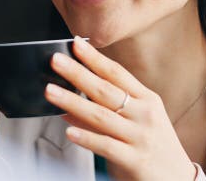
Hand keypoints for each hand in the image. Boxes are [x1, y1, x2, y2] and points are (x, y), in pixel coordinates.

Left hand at [45, 37, 195, 180]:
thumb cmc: (155, 148)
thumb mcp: (137, 124)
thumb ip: (105, 112)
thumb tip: (69, 104)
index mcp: (147, 100)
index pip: (117, 74)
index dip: (95, 58)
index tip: (76, 44)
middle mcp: (145, 115)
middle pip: (105, 90)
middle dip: (78, 73)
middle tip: (56, 60)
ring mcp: (141, 137)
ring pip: (101, 116)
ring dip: (73, 102)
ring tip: (51, 92)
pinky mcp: (136, 160)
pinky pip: (107, 146)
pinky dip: (87, 137)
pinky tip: (69, 131)